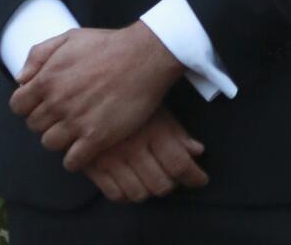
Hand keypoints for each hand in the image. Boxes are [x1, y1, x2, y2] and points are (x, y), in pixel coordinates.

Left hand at [11, 22, 183, 170]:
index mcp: (47, 79)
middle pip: (35, 125)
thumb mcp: (72, 37)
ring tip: (78, 127)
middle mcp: (57, 103)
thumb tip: (22, 79)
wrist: (147, 55)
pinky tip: (87, 145)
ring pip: (50, 143)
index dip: (30, 104)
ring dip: (61, 137)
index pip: (18, 106)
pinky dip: (76, 157)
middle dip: (48, 119)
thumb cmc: (110, 45)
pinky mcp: (97, 137)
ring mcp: (76, 122)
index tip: (46, 101)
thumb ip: (39, 54)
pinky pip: (72, 161)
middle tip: (68, 111)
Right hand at [84, 107, 207, 202]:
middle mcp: (134, 148)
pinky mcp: (93, 167)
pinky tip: (133, 185)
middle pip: (160, 184)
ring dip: (150, 191)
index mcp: (154, 132)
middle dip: (172, 184)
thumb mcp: (160, 111)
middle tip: (175, 178)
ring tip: (154, 181)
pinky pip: (114, 194)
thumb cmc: (132, 100)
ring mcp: (112, 159)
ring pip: (138, 193)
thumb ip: (178, 134)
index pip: (179, 164)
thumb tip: (197, 152)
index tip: (201, 180)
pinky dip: (127, 196)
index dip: (194, 177)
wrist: (90, 94)